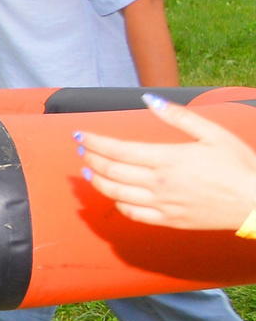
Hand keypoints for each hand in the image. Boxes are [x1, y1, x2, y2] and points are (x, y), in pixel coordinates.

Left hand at [76, 98, 255, 231]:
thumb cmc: (239, 165)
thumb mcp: (213, 133)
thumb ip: (179, 117)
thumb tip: (149, 100)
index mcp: (168, 159)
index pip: (117, 150)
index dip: (94, 142)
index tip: (80, 135)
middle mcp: (160, 183)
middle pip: (111, 171)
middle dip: (90, 159)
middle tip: (81, 151)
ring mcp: (163, 204)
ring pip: (116, 194)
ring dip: (97, 181)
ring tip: (88, 171)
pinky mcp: (169, 220)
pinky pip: (134, 214)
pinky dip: (117, 203)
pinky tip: (114, 195)